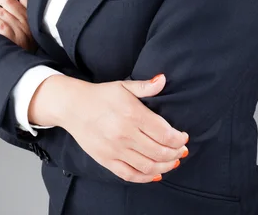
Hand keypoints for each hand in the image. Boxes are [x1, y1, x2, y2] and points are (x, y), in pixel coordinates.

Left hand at [0, 0, 37, 52]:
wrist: (32, 66)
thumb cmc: (30, 46)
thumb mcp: (34, 28)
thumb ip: (26, 15)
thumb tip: (11, 0)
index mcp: (34, 17)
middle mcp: (29, 22)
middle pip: (12, 3)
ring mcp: (22, 32)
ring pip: (5, 14)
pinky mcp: (14, 41)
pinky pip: (3, 27)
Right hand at [48, 73, 189, 182]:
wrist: (72, 106)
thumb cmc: (100, 95)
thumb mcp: (123, 86)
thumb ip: (145, 86)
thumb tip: (163, 79)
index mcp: (133, 114)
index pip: (164, 133)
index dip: (179, 138)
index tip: (184, 137)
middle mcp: (125, 134)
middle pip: (160, 151)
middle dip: (176, 152)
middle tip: (182, 150)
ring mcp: (115, 150)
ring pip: (148, 166)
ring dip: (166, 165)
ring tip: (173, 161)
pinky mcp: (106, 160)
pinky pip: (130, 175)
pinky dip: (146, 177)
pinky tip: (156, 173)